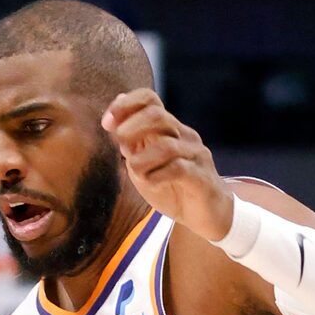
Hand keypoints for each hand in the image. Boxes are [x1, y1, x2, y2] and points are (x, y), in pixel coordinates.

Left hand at [103, 90, 234, 242]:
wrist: (207, 214)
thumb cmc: (173, 188)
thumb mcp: (144, 166)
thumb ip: (131, 144)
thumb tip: (114, 120)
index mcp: (169, 130)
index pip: (150, 100)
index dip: (126, 105)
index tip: (107, 122)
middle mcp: (183, 136)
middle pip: (157, 115)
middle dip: (131, 127)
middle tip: (121, 144)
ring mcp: (194, 155)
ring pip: (166, 145)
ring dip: (142, 158)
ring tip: (134, 170)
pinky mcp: (200, 177)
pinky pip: (178, 169)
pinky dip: (157, 176)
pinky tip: (149, 183)